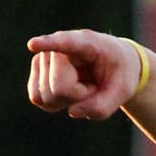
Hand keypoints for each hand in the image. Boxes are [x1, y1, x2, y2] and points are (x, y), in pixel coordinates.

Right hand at [26, 30, 141, 119]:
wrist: (114, 64)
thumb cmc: (119, 73)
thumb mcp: (123, 92)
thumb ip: (102, 106)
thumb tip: (72, 112)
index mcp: (87, 43)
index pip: (65, 43)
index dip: (48, 44)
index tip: (32, 44)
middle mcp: (60, 46)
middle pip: (59, 88)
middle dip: (78, 96)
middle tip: (93, 84)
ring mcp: (44, 58)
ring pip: (45, 95)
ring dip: (67, 99)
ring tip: (82, 85)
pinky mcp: (37, 72)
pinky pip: (37, 97)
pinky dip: (55, 103)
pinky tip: (69, 92)